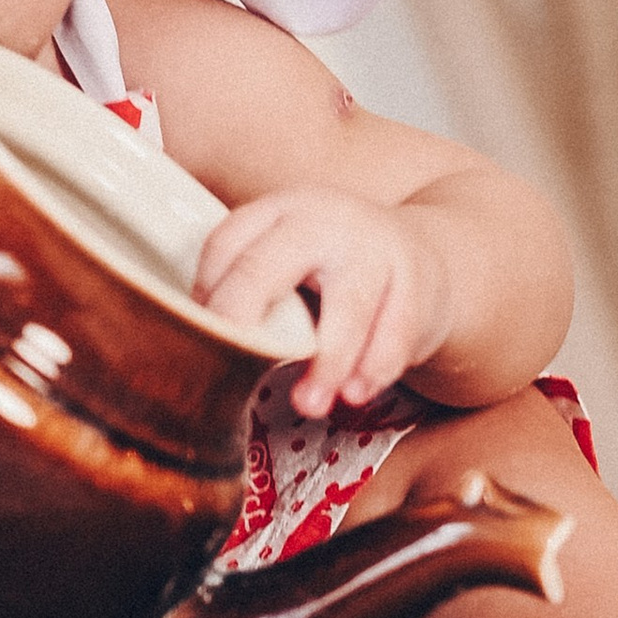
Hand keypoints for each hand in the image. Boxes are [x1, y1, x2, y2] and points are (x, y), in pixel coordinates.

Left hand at [194, 187, 453, 419]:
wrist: (418, 255)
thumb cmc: (330, 271)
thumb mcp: (287, 261)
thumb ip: (249, 291)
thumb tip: (199, 352)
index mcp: (276, 212)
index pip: (225, 247)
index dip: (208, 299)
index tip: (203, 344)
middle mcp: (321, 220)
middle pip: (267, 266)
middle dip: (242, 317)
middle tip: (229, 359)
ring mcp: (373, 247)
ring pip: (346, 306)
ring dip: (327, 362)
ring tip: (309, 405)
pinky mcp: (417, 281)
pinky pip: (395, 330)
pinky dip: (375, 369)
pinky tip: (356, 394)